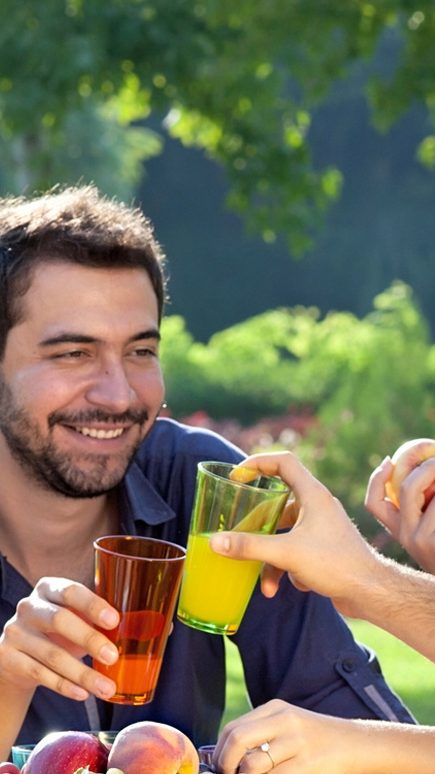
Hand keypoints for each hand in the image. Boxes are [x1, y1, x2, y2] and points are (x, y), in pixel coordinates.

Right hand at [0, 576, 119, 701]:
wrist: (17, 654)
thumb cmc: (57, 631)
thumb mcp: (73, 617)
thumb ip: (97, 618)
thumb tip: (140, 629)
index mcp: (49, 588)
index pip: (71, 592)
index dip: (92, 605)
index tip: (114, 620)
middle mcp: (29, 607)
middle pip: (59, 621)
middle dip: (89, 639)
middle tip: (113, 656)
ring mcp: (15, 633)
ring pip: (52, 655)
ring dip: (83, 674)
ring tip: (107, 688)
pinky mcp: (8, 659)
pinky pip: (41, 675)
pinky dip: (65, 686)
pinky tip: (83, 694)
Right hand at [210, 451, 379, 616]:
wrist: (371, 592)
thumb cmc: (336, 564)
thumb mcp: (286, 554)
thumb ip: (248, 546)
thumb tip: (214, 542)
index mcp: (312, 494)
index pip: (283, 462)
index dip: (258, 463)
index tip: (237, 475)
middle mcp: (317, 505)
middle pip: (278, 501)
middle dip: (257, 524)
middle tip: (237, 532)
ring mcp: (321, 526)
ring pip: (284, 532)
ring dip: (271, 557)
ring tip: (266, 583)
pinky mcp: (323, 547)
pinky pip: (295, 549)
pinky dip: (287, 566)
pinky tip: (293, 585)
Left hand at [213, 699, 354, 773]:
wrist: (353, 743)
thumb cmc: (314, 739)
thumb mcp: (287, 725)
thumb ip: (260, 733)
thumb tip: (226, 756)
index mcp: (275, 708)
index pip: (233, 728)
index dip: (220, 752)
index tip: (219, 767)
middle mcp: (284, 720)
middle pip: (237, 739)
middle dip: (225, 763)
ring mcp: (296, 742)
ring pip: (253, 765)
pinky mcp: (307, 764)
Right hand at [365, 456, 434, 572]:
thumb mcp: (432, 528)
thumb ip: (425, 504)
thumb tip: (427, 468)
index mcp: (401, 530)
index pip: (374, 503)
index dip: (376, 479)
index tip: (389, 460)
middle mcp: (404, 535)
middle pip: (401, 487)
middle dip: (422, 464)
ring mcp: (417, 540)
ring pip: (416, 489)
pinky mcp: (430, 543)